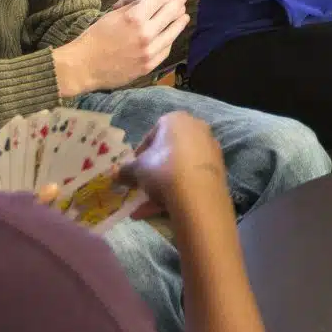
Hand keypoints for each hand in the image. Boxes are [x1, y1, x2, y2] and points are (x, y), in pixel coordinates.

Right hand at [57, 0, 189, 97]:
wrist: (84, 67)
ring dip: (179, 20)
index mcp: (134, 17)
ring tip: (182, 15)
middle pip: (172, 11)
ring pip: (174, 30)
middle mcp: (145, 34)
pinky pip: (167, 48)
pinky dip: (170, 38)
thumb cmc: (95, 38)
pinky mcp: (150, 65)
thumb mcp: (113, 13)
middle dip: (177, 1)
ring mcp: (149, 51)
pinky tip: (170, 34)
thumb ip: (134, 3)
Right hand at [122, 113, 231, 228]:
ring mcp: (209, 150)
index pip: (153, 133)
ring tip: (143, 208)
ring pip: (179, 169)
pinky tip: (158, 212)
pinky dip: (175, 193)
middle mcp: (196, 129)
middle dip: (152, 171)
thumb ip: (125, 170)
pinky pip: (190, 179)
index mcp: (176, 120)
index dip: (140, 153)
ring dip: (160, 187)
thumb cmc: (162, 169)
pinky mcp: (217, 171)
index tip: (133, 169)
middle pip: (168, 152)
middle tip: (140, 186)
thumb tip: (115, 175)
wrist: (198, 193)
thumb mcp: (137, 169)